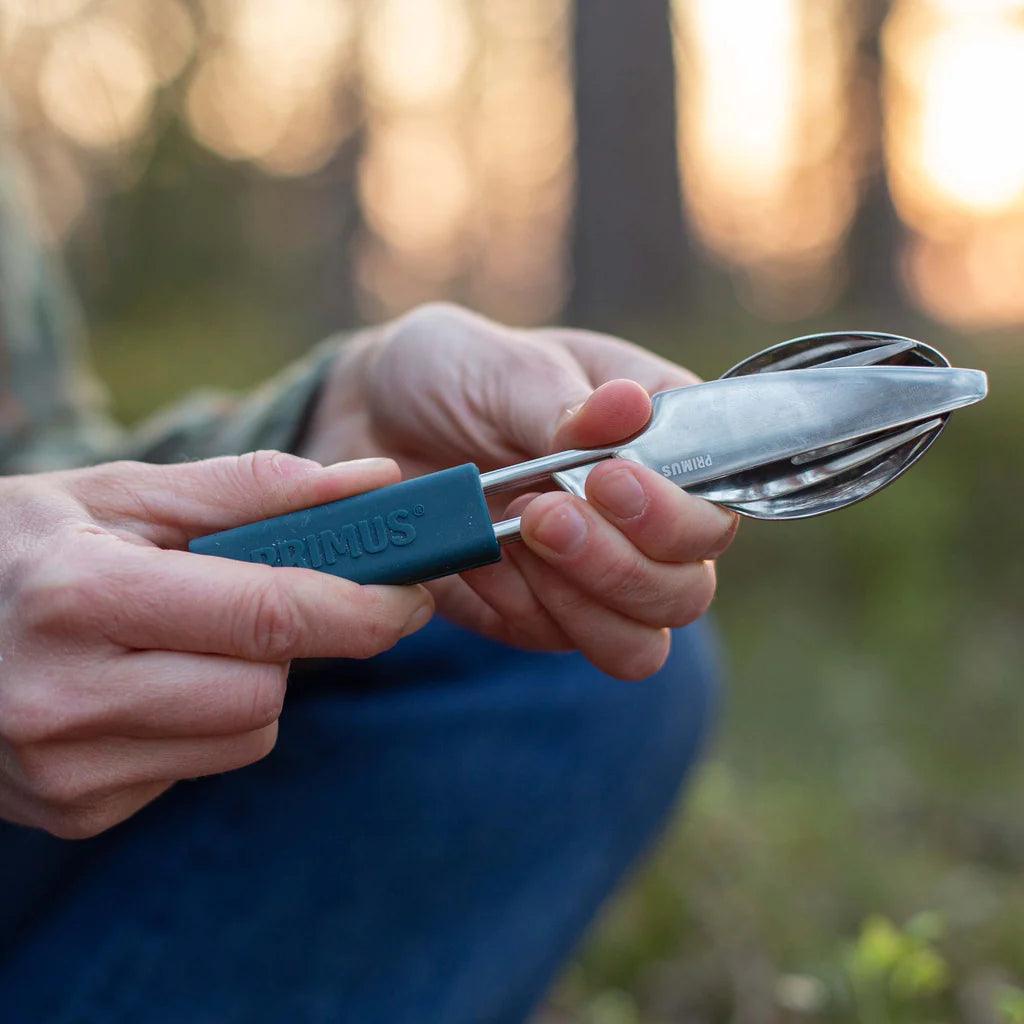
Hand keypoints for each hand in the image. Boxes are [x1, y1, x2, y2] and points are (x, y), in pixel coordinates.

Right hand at [0, 453, 432, 836]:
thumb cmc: (26, 545)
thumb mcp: (124, 493)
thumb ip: (254, 487)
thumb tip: (373, 482)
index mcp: (82, 595)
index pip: (265, 615)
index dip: (361, 607)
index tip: (413, 592)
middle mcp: (67, 697)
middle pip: (265, 689)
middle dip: (292, 643)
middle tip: (266, 599)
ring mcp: (67, 770)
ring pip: (246, 734)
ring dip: (251, 682)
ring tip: (185, 636)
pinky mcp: (79, 811)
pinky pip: (199, 765)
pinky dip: (203, 720)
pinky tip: (147, 683)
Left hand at [304, 303, 737, 678]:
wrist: (369, 416)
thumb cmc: (453, 372)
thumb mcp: (502, 366)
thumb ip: (563, 404)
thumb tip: (630, 407)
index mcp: (658, 442)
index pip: (712, 508)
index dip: (672, 513)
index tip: (603, 479)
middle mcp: (641, 520)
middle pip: (687, 590)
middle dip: (619, 564)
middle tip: (542, 511)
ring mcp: (592, 576)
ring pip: (637, 643)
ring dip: (579, 599)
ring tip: (515, 531)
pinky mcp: (536, 615)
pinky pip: (556, 642)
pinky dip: (521, 607)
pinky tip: (484, 555)